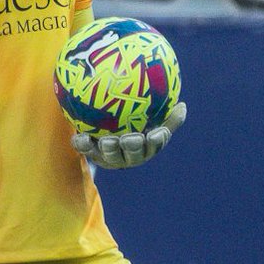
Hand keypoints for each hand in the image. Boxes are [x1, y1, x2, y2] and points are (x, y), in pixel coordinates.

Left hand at [72, 101, 186, 169]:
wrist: (104, 129)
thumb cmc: (134, 122)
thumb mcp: (152, 119)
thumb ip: (167, 116)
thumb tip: (183, 106)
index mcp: (146, 146)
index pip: (155, 143)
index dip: (157, 140)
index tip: (156, 134)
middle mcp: (128, 156)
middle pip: (133, 155)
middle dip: (132, 149)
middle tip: (130, 139)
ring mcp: (109, 157)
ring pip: (109, 157)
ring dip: (109, 150)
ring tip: (107, 140)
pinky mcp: (91, 154)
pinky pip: (85, 150)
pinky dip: (82, 144)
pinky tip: (80, 135)